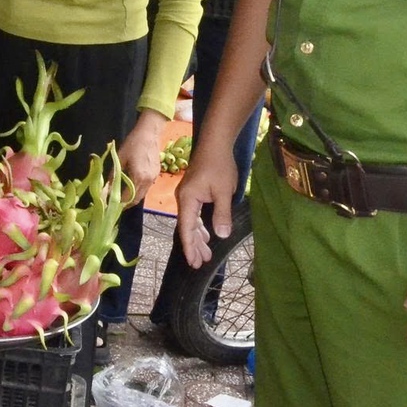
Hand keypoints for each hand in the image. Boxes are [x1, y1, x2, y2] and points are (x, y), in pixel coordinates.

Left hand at [117, 113, 166, 206]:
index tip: (110, 205)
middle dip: (126, 204)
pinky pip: (147, 187)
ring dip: (133, 197)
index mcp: (138, 177)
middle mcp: (147, 181)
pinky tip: (132, 186)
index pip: (128, 197)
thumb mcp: (120, 158)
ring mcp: (153, 178)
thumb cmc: (133, 143)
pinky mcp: (156, 174)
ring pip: (143, 194)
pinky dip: (139, 190)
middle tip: (116, 204)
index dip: (119, 203)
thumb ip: (114, 174)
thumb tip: (106, 187)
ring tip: (122, 196)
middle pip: (137, 199)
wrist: (149, 133)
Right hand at [176, 142, 240, 268]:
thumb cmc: (219, 166)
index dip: (190, 246)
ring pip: (191, 221)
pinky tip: (206, 234)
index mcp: (187, 199)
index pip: (186, 228)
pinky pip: (194, 214)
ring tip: (205, 254)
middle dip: (194, 246)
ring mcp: (188, 195)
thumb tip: (221, 236)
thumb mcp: (223, 192)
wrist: (215, 143)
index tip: (193, 262)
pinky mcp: (194, 192)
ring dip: (198, 237)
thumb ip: (222, 214)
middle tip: (200, 263)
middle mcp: (183, 198)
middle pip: (186, 227)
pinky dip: (199, 226)